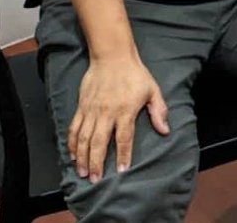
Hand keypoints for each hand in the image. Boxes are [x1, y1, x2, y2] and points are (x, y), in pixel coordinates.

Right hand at [69, 56, 168, 181]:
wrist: (112, 57)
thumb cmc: (135, 74)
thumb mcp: (153, 90)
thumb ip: (158, 111)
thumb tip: (165, 130)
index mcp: (125, 110)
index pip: (124, 138)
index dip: (123, 155)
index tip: (122, 171)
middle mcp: (106, 113)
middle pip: (99, 143)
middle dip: (97, 163)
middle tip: (95, 179)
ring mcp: (91, 111)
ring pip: (84, 138)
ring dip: (82, 157)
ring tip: (82, 172)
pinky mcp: (81, 107)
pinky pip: (74, 128)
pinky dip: (72, 143)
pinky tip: (72, 155)